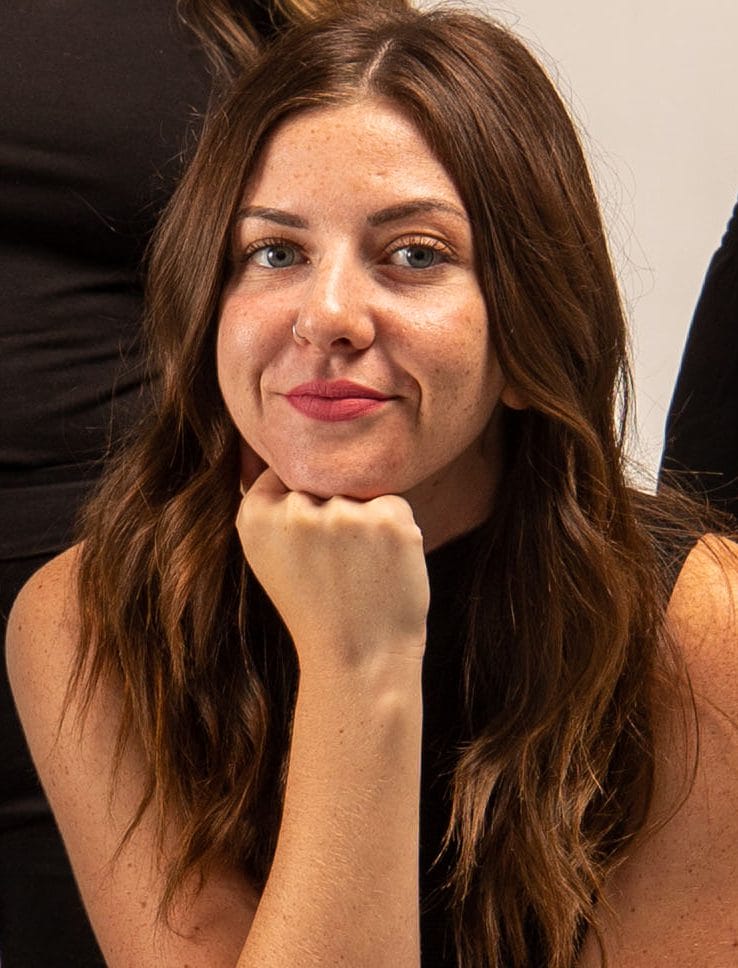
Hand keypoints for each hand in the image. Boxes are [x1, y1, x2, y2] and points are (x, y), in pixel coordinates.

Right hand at [236, 469, 429, 679]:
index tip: (311, 542)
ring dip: (366, 521)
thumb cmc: (319, 610)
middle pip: (324, 481)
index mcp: (256, 518)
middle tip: (337, 566)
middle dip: (335, 513)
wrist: (360, 662)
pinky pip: (394, 504)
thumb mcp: (273, 558)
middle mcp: (296, 511)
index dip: (304, 504)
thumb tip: (280, 451)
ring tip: (361, 570)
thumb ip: (274, 507)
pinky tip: (385, 568)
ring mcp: (343, 514)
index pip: (284, 473)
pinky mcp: (388, 520)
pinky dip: (397, 531)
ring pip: (359, 491)